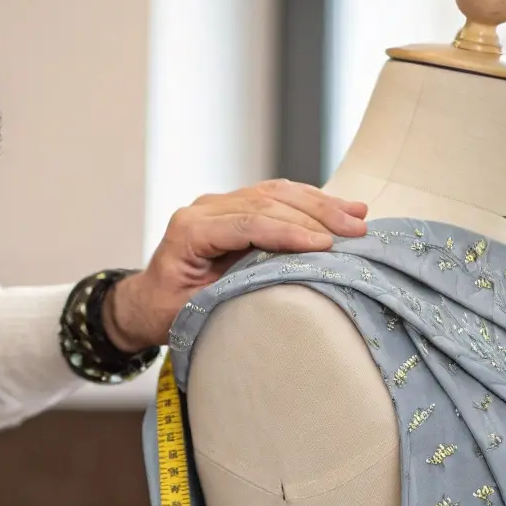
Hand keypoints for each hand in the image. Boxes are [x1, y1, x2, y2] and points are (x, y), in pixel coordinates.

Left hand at [103, 179, 368, 350]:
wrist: (147, 301)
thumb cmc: (166, 311)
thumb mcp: (192, 312)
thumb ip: (228, 294)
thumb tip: (279, 288)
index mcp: (190, 231)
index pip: (248, 223)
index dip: (290, 233)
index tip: (326, 246)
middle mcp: (205, 209)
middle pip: (267, 202)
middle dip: (315, 216)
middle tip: (355, 232)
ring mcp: (220, 204)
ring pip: (277, 193)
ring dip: (321, 205)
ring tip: (358, 217)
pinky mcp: (236, 207)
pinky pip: (278, 197)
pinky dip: (311, 202)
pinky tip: (342, 208)